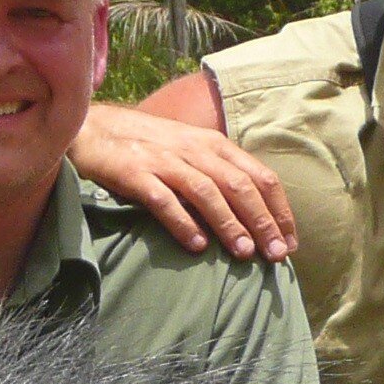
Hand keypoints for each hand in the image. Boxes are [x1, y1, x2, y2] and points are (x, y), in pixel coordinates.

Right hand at [70, 103, 295, 261]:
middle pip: (239, 185)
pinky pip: (163, 199)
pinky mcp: (135, 173)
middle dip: (262, 221)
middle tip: (275, 255)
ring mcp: (164, 160)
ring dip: (229, 223)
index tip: (290, 242)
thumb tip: (254, 217)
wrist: (93, 128)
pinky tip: (197, 246)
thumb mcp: (191, 151)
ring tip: (244, 254)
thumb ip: (219, 175)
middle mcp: (194, 150)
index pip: (259, 176)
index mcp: (214, 145)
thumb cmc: (148, 146)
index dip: (278, 210)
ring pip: (206, 191)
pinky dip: (183, 222)